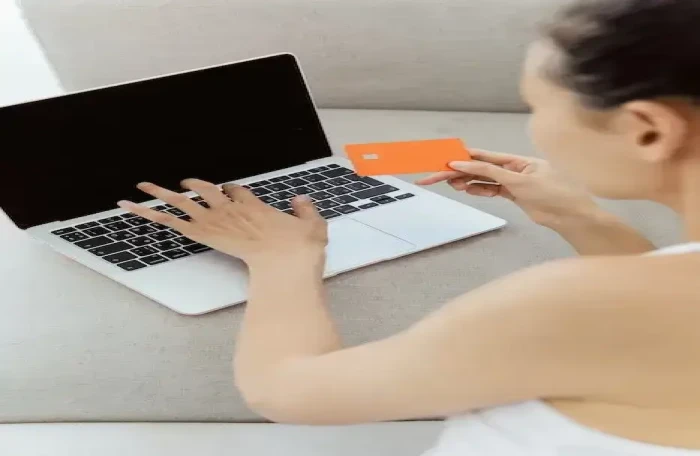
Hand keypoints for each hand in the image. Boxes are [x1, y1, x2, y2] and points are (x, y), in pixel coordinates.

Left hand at [117, 179, 327, 264]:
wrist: (285, 261)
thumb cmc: (299, 248)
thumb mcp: (312, 226)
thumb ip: (305, 211)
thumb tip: (301, 199)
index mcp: (255, 206)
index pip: (236, 191)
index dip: (230, 190)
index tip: (228, 190)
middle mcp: (232, 208)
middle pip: (207, 190)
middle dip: (196, 185)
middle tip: (186, 183)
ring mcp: (215, 219)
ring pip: (181, 201)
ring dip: (160, 193)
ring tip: (141, 186)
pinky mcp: (203, 233)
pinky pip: (170, 221)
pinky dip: (148, 213)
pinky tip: (131, 206)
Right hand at [416, 149, 597, 227]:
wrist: (571, 217)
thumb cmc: (554, 194)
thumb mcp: (518, 180)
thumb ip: (489, 171)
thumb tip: (464, 162)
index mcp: (515, 159)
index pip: (482, 156)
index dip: (461, 158)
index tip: (443, 160)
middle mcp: (513, 168)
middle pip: (478, 167)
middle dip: (457, 172)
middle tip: (435, 177)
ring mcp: (512, 181)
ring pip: (482, 179)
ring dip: (466, 181)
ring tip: (450, 185)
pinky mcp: (513, 195)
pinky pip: (490, 189)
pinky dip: (478, 190)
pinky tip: (466, 189)